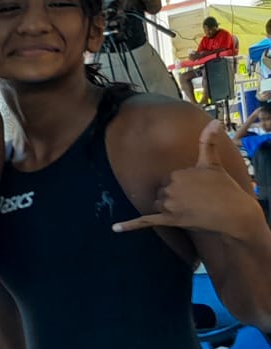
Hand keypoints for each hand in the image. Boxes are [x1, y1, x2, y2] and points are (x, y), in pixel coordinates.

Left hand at [114, 121, 260, 238]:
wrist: (232, 213)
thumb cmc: (224, 188)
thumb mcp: (214, 163)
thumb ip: (207, 142)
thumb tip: (215, 120)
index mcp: (177, 173)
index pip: (169, 179)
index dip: (183, 184)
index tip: (198, 188)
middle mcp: (170, 188)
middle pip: (162, 191)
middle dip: (175, 195)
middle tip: (196, 200)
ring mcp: (168, 205)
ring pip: (157, 204)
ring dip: (168, 207)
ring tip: (190, 209)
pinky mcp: (168, 220)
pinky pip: (144, 222)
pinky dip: (129, 225)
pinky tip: (115, 228)